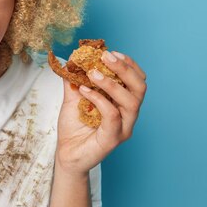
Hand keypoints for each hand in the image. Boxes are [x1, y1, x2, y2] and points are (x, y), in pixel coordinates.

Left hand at [55, 51, 146, 175]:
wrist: (66, 154)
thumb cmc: (74, 128)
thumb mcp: (73, 97)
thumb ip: (75, 78)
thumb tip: (72, 57)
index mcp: (123, 103)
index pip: (137, 80)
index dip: (128, 64)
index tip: (112, 52)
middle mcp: (128, 115)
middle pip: (140, 88)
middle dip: (125, 69)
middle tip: (106, 57)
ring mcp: (123, 127)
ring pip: (131, 101)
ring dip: (112, 83)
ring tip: (92, 73)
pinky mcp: (113, 138)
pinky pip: (112, 115)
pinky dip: (99, 100)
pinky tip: (84, 91)